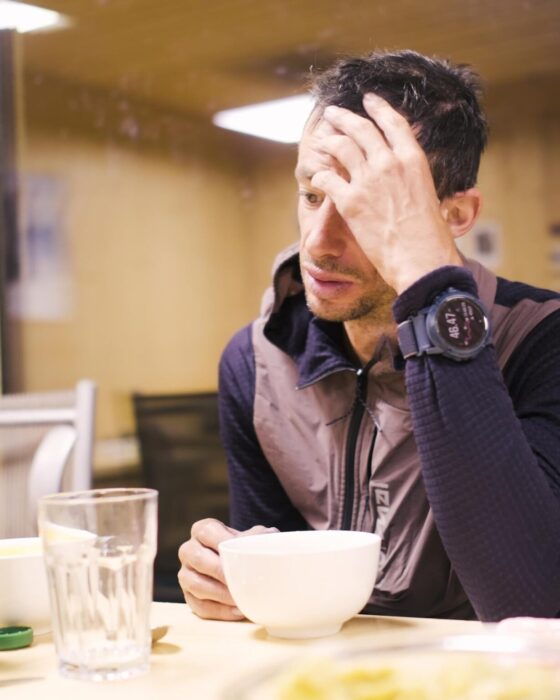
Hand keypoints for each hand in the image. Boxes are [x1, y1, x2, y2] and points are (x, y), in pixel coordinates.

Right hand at [177, 518, 277, 620]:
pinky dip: (220, 611)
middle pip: (198, 558)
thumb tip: (263, 542)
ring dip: (220, 594)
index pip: (206, 532)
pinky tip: (237, 611)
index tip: (240, 553)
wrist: (240, 563)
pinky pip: (199, 606)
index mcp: (202, 530)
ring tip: (240, 599)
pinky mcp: (189, 596)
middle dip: (220, 571)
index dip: (222, 542)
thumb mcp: (253, 536)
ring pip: (195, 584)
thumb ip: (257, 536)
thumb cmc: (245, 547)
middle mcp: (189, 550)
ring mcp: (185, 574)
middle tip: (239, 580)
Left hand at [310, 94, 461, 293]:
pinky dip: (320, 175)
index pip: (393, 122)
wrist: (421, 258)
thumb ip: (413, 176)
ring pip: (341, 147)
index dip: (378, 108)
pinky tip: (316, 176)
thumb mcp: (430, 193)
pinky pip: (327, 178)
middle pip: (361, 129)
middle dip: (344, 118)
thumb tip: (406, 171)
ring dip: (328, 140)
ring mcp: (368, 180)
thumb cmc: (430, 235)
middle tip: (333, 113)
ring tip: (320, 138)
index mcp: (413, 159)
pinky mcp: (350, 201)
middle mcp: (389, 163)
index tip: (368, 100)